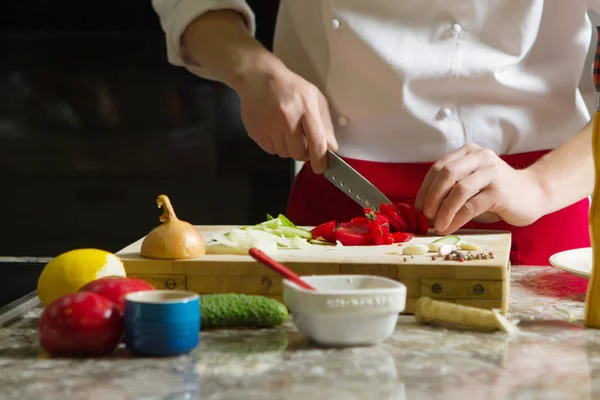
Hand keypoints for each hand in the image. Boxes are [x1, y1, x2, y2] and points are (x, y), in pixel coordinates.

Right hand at [234, 63, 337, 173]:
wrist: (258, 78)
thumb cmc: (290, 88)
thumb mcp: (314, 98)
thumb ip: (325, 124)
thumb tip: (331, 148)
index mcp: (306, 108)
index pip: (317, 142)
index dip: (320, 160)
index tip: (320, 168)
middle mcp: (287, 118)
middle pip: (299, 153)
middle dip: (302, 152)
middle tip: (300, 140)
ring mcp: (270, 126)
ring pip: (284, 153)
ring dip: (287, 147)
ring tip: (284, 129)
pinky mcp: (256, 132)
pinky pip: (270, 150)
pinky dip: (274, 144)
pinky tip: (273, 128)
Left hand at [414, 143, 544, 234]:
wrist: (534, 194)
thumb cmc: (496, 191)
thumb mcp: (472, 183)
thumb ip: (452, 187)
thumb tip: (424, 207)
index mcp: (469, 152)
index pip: (438, 167)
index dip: (425, 189)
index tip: (418, 208)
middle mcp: (480, 157)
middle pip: (446, 174)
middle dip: (431, 197)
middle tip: (425, 216)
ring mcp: (492, 173)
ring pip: (458, 191)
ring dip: (443, 211)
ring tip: (437, 226)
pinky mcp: (500, 192)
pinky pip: (471, 206)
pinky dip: (456, 219)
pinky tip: (450, 227)